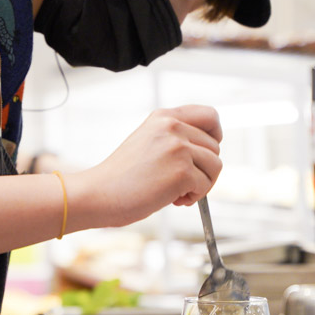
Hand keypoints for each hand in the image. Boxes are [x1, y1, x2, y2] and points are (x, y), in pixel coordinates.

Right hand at [69, 105, 221, 228]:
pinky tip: (172, 199)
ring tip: (175, 192)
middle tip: (179, 182)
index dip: (215, 135)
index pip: (210, 115)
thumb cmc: (122, 176)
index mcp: (164, 117)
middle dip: (203, 169)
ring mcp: (178, 148)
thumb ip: (175, 138)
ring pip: (215, 167)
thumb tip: (209, 152)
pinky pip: (205, 186)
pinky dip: (193, 197)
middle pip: (215, 147)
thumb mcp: (148, 142)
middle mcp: (173, 127)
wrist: (99, 193)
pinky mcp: (181, 172)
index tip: (205, 152)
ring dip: (200, 184)